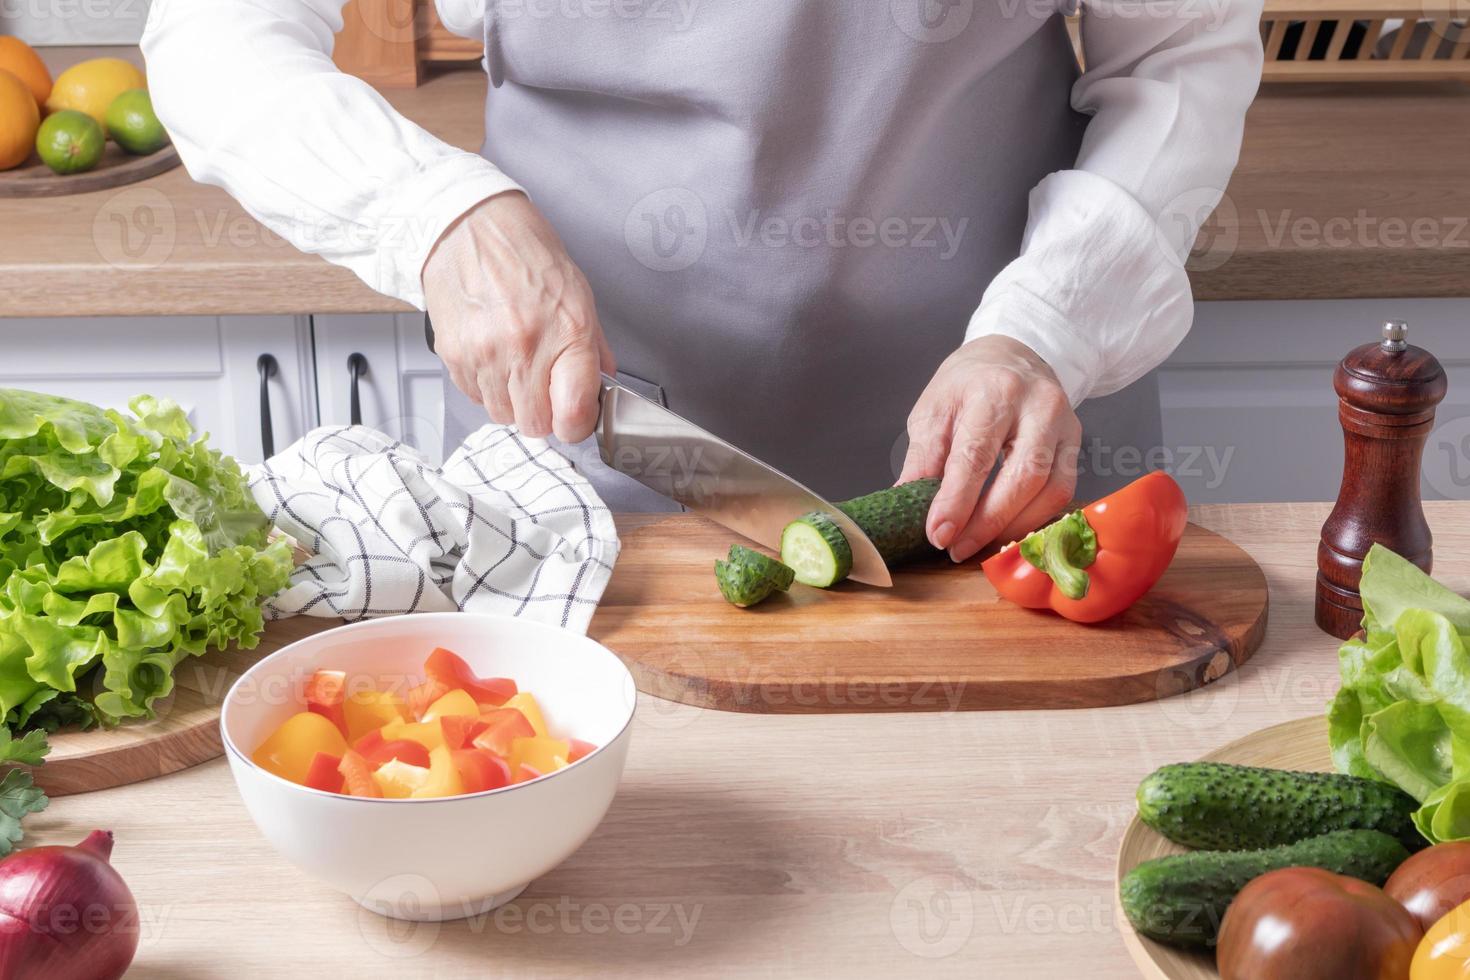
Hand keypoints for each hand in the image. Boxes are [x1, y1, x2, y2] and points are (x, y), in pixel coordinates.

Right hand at [423, 192, 614, 441]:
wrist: (469, 226)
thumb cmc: (525, 254)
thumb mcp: (578, 293)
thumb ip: (593, 347)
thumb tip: (600, 386)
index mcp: (567, 331)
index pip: (574, 414)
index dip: (577, 424)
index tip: (576, 417)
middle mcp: (525, 346)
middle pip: (535, 424)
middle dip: (543, 413)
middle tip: (544, 387)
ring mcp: (485, 353)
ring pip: (502, 415)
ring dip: (512, 400)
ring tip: (515, 363)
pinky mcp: (454, 355)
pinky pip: (475, 396)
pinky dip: (485, 385)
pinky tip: (492, 354)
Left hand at [899, 336, 1082, 562]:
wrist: (1012, 355)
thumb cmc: (968, 383)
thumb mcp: (934, 410)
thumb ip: (924, 457)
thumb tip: (908, 503)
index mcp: (995, 391)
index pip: (977, 455)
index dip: (957, 501)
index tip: (938, 535)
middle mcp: (1039, 405)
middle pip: (1023, 477)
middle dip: (988, 522)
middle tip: (956, 548)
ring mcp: (1066, 424)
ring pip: (1051, 489)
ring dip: (1013, 526)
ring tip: (977, 543)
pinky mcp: (1076, 442)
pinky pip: (1063, 491)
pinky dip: (1034, 518)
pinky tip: (1006, 529)